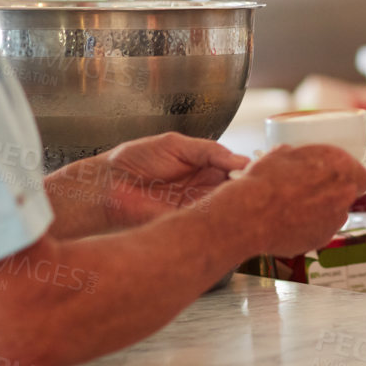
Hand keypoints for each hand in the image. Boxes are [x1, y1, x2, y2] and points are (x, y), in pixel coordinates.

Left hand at [96, 132, 245, 226]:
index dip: (248, 168)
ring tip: (243, 194)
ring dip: (234, 202)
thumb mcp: (175, 144)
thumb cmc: (135, 159)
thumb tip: (238, 159)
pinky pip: (206, 220)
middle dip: (246, 186)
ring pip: (224, 205)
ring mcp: (195, 205)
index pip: (235, 167)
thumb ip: (208, 150)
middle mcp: (204, 186)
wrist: (107, 183)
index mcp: (204, 165)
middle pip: (235, 188)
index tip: (258, 167)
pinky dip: (217, 216)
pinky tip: (224, 208)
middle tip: (254, 182)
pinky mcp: (184, 221)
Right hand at [222, 143, 365, 257]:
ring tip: (296, 208)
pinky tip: (292, 222)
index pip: (361, 174)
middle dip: (333, 192)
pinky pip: (321, 230)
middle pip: (348, 194)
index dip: (350, 175)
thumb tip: (293, 157)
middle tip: (313, 191)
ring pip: (335, 214)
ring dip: (322, 210)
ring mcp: (335, 219)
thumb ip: (298, 157)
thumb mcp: (280, 155)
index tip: (339, 176)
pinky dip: (311, 227)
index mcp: (339, 166)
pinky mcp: (322, 239)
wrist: (251, 215)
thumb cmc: (264, 183)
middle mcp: (343, 193)